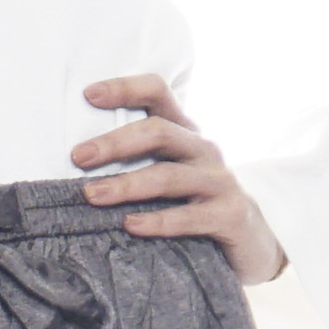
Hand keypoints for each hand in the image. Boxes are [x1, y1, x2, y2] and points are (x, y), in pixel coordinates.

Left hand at [71, 75, 287, 284]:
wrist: (253, 240)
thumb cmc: (196, 202)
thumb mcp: (172, 172)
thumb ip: (139, 159)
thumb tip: (76, 159)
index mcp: (185, 132)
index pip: (157, 92)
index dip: (125, 88)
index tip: (88, 95)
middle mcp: (203, 149)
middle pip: (158, 132)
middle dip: (115, 143)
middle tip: (78, 157)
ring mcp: (219, 181)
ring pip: (168, 176)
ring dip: (126, 185)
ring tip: (92, 195)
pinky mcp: (229, 214)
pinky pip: (188, 217)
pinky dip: (157, 221)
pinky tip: (130, 225)